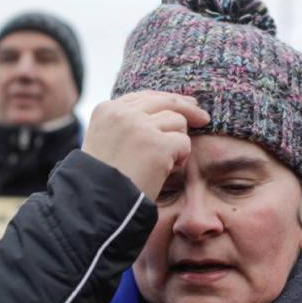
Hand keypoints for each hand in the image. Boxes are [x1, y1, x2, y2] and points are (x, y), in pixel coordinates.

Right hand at [82, 91, 209, 199]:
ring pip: (178, 122)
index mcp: (107, 110)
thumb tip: (165, 113)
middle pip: (167, 102)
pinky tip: (167, 171)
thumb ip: (128, 125)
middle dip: (188, 109)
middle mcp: (123, 113)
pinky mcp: (157, 145)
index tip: (186, 104)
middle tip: (203, 118)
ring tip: (165, 164)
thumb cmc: (104, 181)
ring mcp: (140, 127)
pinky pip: (184, 143)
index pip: (146, 97)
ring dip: (178, 143)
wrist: (98, 205)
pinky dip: (181, 158)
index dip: (168, 101)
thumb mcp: (107, 143)